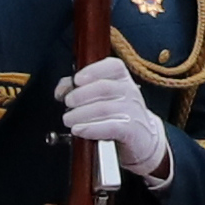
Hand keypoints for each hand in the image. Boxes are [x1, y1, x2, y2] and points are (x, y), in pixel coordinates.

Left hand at [62, 56, 171, 173]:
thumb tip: (62, 90)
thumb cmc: (117, 114)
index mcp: (123, 79)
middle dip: (81, 95)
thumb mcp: (101, 97)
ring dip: (81, 114)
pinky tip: (79, 130)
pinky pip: (111, 127)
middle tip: (68, 103)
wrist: (142, 138)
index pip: (113, 67)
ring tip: (69, 119)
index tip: (76, 80)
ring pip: (105, 108)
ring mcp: (133, 111)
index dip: (93, 71)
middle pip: (104, 88)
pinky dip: (91, 128)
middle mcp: (130, 92)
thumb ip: (78, 88)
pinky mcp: (132, 131)